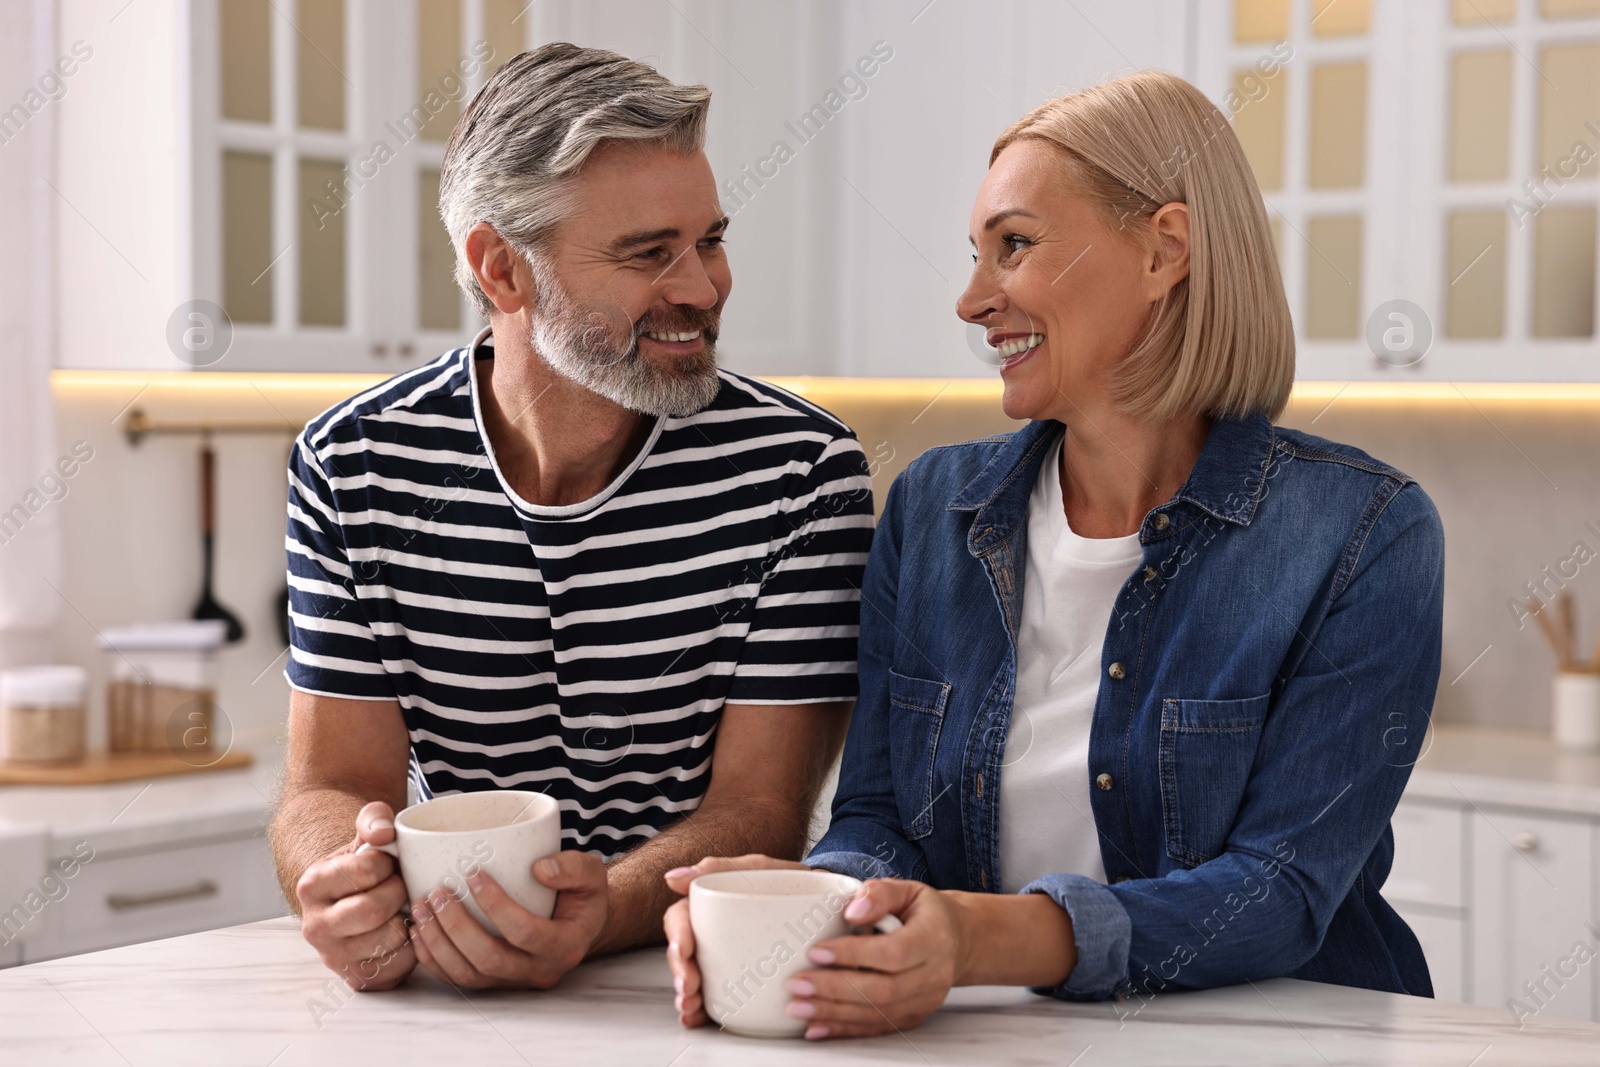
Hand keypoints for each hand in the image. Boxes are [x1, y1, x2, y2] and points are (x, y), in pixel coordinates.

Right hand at [296, 801, 416, 990]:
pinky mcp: (358, 979)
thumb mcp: (365, 834)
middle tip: (399, 885)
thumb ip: (373, 819)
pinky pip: (400, 965)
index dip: (387, 863)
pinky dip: (412, 946)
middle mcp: (315, 927)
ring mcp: (335, 957)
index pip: (366, 870)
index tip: (386, 863)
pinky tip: (404, 930)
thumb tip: (384, 834)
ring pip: (389, 939)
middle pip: (373, 909)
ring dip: (407, 919)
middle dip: (397, 891)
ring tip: (400, 907)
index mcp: (311, 886)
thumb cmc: (363, 865)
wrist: (354, 898)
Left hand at [409, 850, 607, 988]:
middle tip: (438, 892)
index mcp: (565, 945)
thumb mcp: (591, 873)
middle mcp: (539, 971)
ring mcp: (514, 981)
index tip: (473, 874)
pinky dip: (432, 958)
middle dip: (456, 926)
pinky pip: (457, 980)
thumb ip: (573, 868)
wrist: (579, 922)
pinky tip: (418, 930)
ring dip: (438, 942)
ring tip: (421, 907)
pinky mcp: (494, 982)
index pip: (524, 931)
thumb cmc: (582, 894)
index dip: (495, 905)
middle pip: (489, 959)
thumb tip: (539, 869)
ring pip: (467, 974)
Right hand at [662, 854, 809, 1026]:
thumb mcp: (755, 868)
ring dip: (687, 994)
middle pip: (683, 953)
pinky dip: (704, 1010)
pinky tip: (698, 1019)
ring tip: (691, 1008)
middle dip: (681, 973)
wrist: (823, 901)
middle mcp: (710, 933)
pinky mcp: (740, 977)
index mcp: (707, 905)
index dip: (677, 936)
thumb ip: (718, 868)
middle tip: (688, 988)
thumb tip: (672, 878)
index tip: (684, 951)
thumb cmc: (785, 881)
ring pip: (694, 977)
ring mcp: (724, 956)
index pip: (680, 918)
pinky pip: (717, 995)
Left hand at [786, 878, 961, 1039]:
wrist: (958, 940)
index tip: (816, 951)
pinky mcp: (913, 1017)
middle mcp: (934, 974)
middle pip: (883, 990)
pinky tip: (817, 1026)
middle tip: (797, 984)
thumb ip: (879, 894)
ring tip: (798, 1006)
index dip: (853, 955)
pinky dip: (844, 1029)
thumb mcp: (907, 889)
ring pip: (878, 1014)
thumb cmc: (926, 913)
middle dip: (834, 990)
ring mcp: (925, 1001)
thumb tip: (851, 911)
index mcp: (933, 938)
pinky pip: (877, 1027)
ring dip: (833, 1013)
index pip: (893, 953)